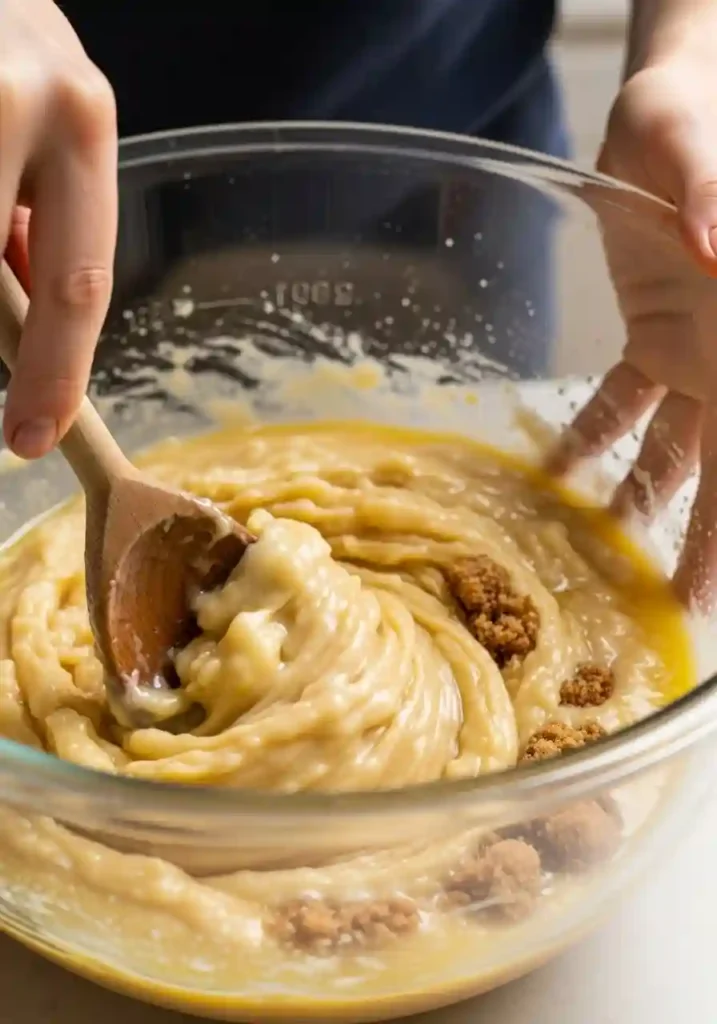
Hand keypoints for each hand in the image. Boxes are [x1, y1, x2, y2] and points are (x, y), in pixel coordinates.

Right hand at [0, 0, 116, 458]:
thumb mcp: (35, 117)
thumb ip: (33, 211)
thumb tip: (22, 317)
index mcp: (78, 119)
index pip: (77, 283)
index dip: (55, 373)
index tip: (35, 435)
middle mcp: (21, 98)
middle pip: (9, 279)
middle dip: (3, 339)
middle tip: (8, 405)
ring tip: (3, 260)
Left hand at [547, 55, 716, 609]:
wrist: (671, 109)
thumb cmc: (698, 122)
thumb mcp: (699, 153)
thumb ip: (715, 201)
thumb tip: (716, 251)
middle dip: (708, 541)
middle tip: (680, 605)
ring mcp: (697, 353)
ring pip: (677, 452)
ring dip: (648, 504)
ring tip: (612, 557)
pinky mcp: (653, 337)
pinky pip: (623, 403)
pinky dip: (593, 440)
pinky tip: (561, 474)